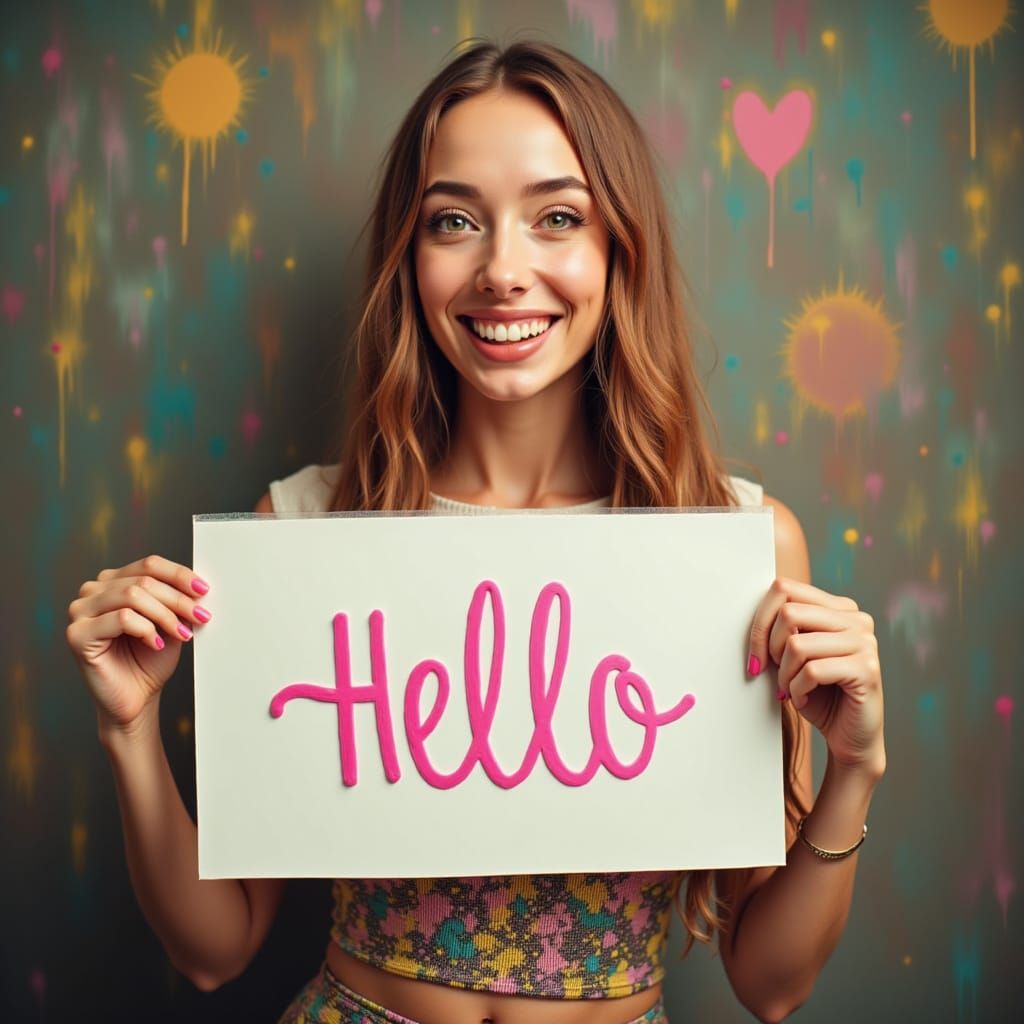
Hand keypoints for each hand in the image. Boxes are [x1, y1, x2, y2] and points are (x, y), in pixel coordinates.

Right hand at [66, 555, 211, 732]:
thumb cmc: (150, 660)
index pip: (149, 564)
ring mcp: (80, 612)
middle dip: (178, 599)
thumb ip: (177, 600)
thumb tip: (198, 585)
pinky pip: (122, 618)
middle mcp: (92, 592)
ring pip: (133, 595)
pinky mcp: (77, 634)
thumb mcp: (170, 622)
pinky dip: (147, 629)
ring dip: (164, 615)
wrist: (136, 699)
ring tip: (180, 633)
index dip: (179, 575)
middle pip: (143, 580)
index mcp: (113, 582)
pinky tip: (156, 644)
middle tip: (200, 617)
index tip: (204, 590)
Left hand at [748, 577, 884, 776]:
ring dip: (784, 674)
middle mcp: (856, 619)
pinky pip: (812, 671)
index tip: (756, 653)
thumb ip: (784, 628)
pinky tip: (803, 698)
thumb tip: (755, 612)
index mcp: (839, 608)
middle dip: (770, 647)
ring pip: (797, 644)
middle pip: (788, 612)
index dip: (760, 621)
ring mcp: (865, 642)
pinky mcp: (867, 669)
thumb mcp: (794, 655)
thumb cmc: (818, 694)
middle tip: (775, 672)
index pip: (784, 588)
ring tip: (790, 688)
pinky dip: (797, 689)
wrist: (849, 737)